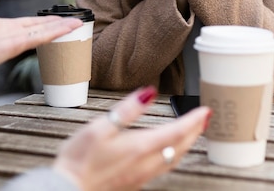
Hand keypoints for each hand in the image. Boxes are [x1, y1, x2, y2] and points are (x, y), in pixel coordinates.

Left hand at [0, 0, 81, 77]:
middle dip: (58, 24)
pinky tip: (67, 28)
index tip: (59, 17)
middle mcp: (14, 35)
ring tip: (78, 23)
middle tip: (76, 20)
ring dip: (62, 28)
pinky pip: (39, 37)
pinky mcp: (17, 45)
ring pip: (44, 32)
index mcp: (5, 28)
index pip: (31, 23)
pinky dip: (54, 32)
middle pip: (41, 28)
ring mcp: (17, 40)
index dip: (45, 19)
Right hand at [52, 87, 210, 190]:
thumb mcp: (99, 126)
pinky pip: (163, 167)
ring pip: (174, 159)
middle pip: (179, 147)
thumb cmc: (80, 158)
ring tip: (192, 132)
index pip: (175, 132)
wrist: (69, 189)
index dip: (192, 120)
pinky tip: (169, 151)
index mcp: (139, 147)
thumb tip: (148, 92)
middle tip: (204, 119)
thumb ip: (126, 110)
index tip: (204, 110)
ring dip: (186, 144)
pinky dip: (174, 154)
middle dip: (194, 132)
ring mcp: (141, 175)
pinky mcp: (135, 181)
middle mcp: (145, 163)